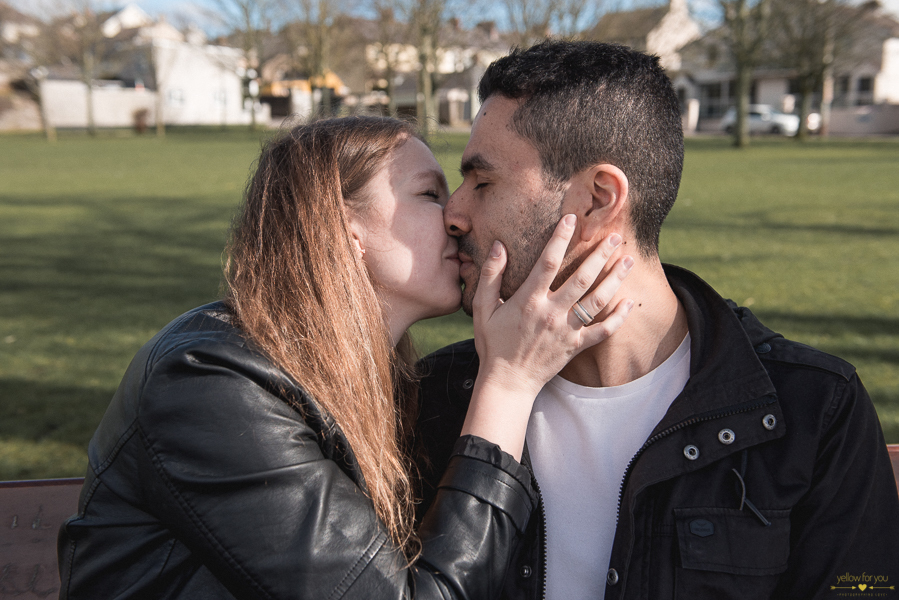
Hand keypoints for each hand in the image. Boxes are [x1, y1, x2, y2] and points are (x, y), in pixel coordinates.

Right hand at [461, 214, 633, 458]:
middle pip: (582, 277)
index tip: (571, 219)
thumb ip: (490, 276)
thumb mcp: (482, 309)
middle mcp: (551, 312)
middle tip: (615, 236)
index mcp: (528, 300)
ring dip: (615, 279)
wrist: (507, 381)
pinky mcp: (576, 347)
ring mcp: (566, 330)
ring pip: (597, 300)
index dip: (560, 238)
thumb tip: (499, 246)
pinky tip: (629, 302)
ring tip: (627, 260)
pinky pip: (603, 331)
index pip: (548, 262)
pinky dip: (618, 317)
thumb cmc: (492, 343)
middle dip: (600, 254)